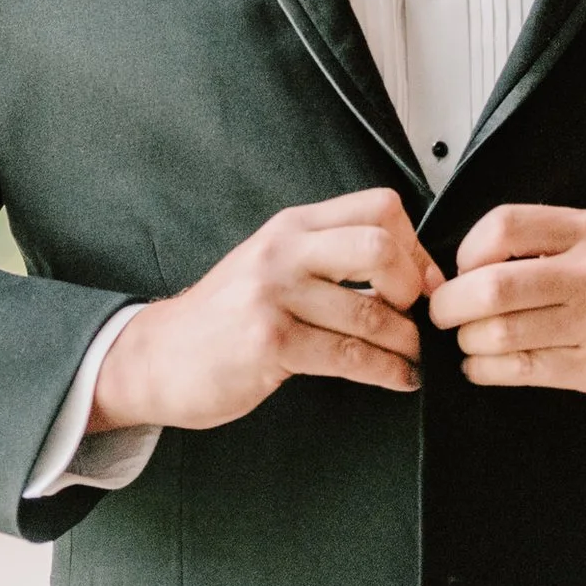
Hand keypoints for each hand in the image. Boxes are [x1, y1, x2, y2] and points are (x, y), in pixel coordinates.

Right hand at [89, 187, 446, 432]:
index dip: (416, 245)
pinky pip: (349, 355)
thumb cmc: (224, 317)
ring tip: (415, 356)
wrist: (157, 356)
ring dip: (406, 341)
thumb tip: (407, 270)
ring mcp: (274, 295)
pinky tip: (398, 378)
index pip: (378, 207)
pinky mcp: (269, 342)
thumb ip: (326, 257)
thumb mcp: (273, 265)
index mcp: (292, 226)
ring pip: (369, 311)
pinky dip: (386, 371)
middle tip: (420, 315)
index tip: (427, 281)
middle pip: (379, 246)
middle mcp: (284, 251)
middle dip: (413, 286)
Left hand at [426, 204, 585, 414]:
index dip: (467, 251)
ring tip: (468, 344)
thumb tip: (479, 260)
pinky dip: (489, 371)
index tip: (461, 270)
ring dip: (467, 343)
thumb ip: (555, 244)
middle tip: (443, 314)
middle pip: (491, 285)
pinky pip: (525, 371)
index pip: (504, 226)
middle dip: (450, 305)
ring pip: (500, 333)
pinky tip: (485, 368)